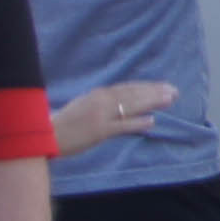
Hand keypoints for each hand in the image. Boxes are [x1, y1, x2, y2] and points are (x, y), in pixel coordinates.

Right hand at [44, 79, 179, 157]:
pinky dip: (138, 123)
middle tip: (174, 91)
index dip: (146, 86)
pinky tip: (152, 122)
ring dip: (152, 102)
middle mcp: (101, 101)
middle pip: (133, 94)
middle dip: (155, 92)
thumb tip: (121, 101)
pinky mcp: (99, 131)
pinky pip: (122, 125)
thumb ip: (101, 102)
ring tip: (170, 100)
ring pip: (132, 106)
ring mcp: (101, 115)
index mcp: (97, 94)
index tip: (162, 85)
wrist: (44, 135)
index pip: (127, 88)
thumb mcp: (83, 105)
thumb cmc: (62, 123)